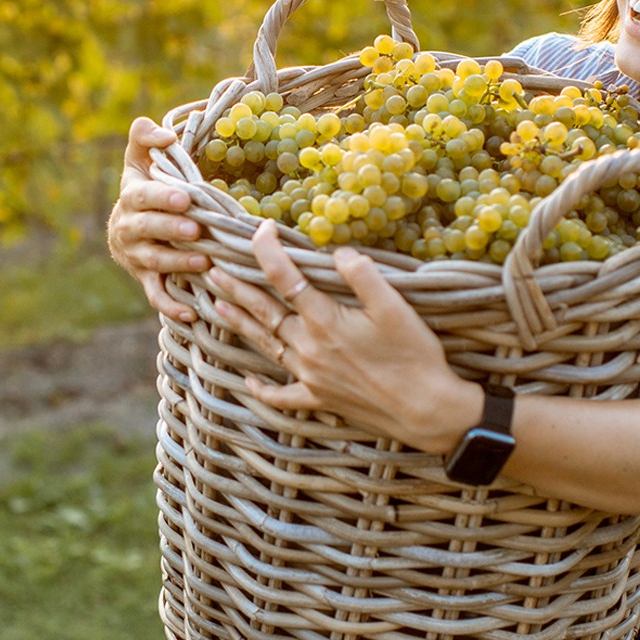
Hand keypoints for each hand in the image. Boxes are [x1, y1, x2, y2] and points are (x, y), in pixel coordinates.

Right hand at [107, 116, 208, 321]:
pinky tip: (192, 313)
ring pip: (155, 262)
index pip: (144, 197)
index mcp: (132, 197)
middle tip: (196, 230)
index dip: (162, 198)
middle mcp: (130, 229)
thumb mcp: (138, 157)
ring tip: (203, 263)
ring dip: (178, 264)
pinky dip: (171, 307)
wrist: (124, 228)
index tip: (185, 198)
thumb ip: (144, 136)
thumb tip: (164, 135)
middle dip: (172, 231)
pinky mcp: (146, 279)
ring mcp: (137, 257)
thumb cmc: (143, 186)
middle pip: (149, 231)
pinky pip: (156, 296)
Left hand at [204, 221, 481, 453]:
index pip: (284, 278)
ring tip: (216, 305)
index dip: (268, 250)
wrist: (427, 411)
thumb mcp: (395, 307)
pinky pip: (283, 396)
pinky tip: (248, 381)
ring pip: (266, 344)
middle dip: (237, 287)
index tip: (262, 229)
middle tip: (212, 269)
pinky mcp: (320, 399)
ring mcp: (311, 376)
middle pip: (264, 311)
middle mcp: (309, 348)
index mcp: (325, 321)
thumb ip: (362, 275)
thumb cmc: (415, 356)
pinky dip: (263, 389)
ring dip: (240, 323)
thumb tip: (336, 252)